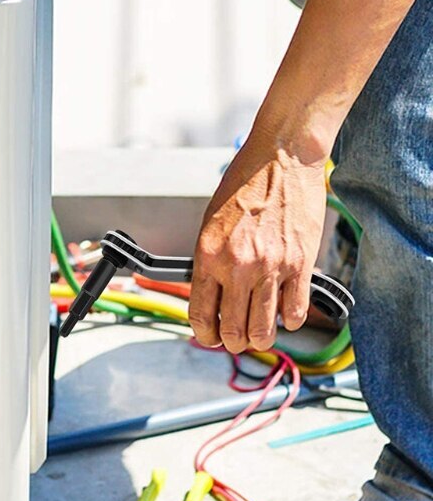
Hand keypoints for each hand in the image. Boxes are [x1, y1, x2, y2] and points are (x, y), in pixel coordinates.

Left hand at [188, 127, 326, 353]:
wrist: (280, 159)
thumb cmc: (243, 185)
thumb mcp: (210, 223)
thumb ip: (210, 262)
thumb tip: (212, 297)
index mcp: (208, 255)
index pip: (201, 315)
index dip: (204, 334)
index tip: (208, 336)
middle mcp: (238, 265)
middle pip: (233, 332)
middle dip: (232, 342)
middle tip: (235, 337)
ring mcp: (271, 267)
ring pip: (264, 330)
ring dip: (260, 338)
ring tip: (259, 331)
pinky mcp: (300, 264)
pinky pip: (296, 311)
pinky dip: (290, 319)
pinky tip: (284, 311)